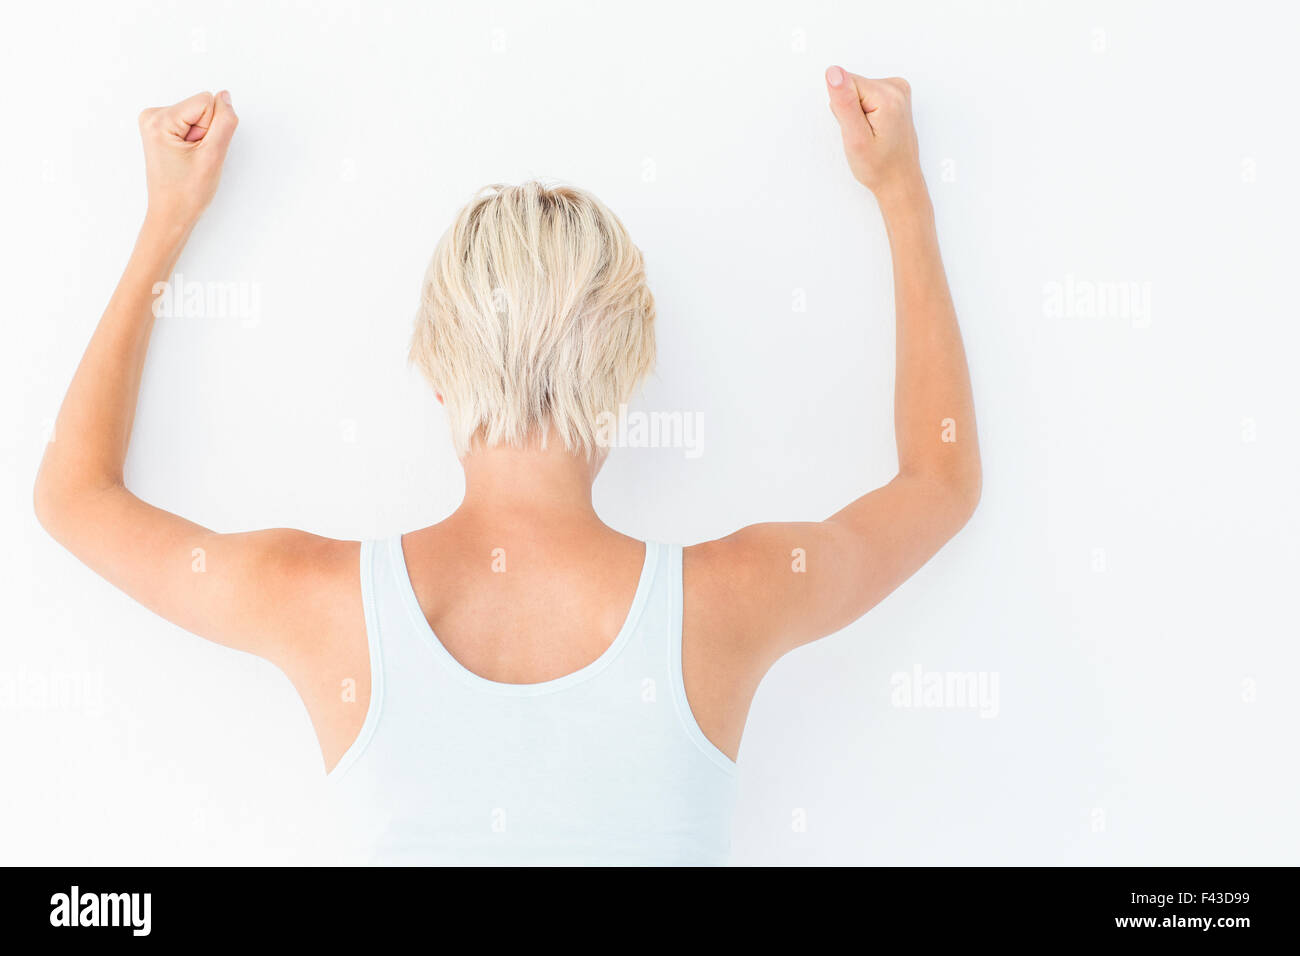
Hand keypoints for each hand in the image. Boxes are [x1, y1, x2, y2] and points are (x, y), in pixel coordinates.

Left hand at [137, 90, 238, 226]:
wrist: (171, 214)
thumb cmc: (187, 193)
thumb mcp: (213, 156)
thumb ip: (224, 122)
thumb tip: (225, 96)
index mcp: (159, 119)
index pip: (207, 103)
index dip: (213, 129)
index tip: (200, 151)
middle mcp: (152, 115)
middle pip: (201, 107)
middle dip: (206, 133)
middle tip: (195, 158)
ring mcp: (154, 122)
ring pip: (198, 116)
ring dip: (202, 139)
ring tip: (191, 160)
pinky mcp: (161, 129)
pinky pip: (191, 123)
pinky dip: (195, 141)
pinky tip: (187, 158)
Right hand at [824, 66, 921, 201]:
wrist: (899, 180)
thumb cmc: (879, 167)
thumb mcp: (855, 138)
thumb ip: (844, 103)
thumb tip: (833, 72)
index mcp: (887, 95)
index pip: (844, 84)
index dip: (842, 110)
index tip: (855, 128)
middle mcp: (896, 87)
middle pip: (851, 86)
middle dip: (849, 111)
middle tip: (861, 134)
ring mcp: (897, 89)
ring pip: (857, 91)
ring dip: (856, 114)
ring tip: (869, 134)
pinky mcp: (894, 95)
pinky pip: (866, 96)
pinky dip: (864, 113)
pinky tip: (873, 129)